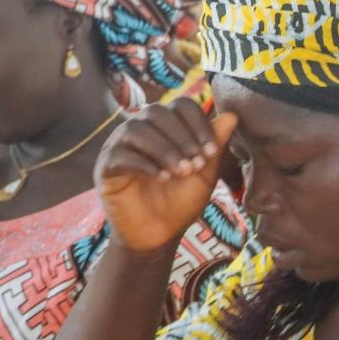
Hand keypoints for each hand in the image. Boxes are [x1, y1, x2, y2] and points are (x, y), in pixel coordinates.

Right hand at [96, 102, 234, 252]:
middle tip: (196, 164)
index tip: (212, 152)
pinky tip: (163, 178)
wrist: (159, 234)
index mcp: (165, 127)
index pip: (180, 105)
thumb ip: (215, 144)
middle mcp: (140, 130)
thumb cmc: (181, 201)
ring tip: (182, 172)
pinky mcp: (106, 167)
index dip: (198, 124)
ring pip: (136, 130)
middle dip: (181, 137)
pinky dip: (145, 164)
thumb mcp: (205, 172)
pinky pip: (120, 155)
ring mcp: (119, 146)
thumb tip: (232, 115)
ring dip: (164, 150)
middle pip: (156, 112)